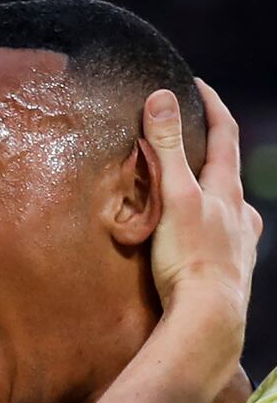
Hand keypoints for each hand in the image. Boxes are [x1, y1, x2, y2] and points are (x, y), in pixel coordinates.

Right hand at [141, 80, 261, 333]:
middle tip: (188, 138)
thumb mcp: (174, 196)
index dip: (211, 106)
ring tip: (193, 190)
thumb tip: (161, 98)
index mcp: (227, 191)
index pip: (225, 135)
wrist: (208, 317)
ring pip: (228, 206)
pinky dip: (209, 225)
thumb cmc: (189, 257)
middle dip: (210, 149)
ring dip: (212, 191)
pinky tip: (201, 237)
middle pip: (228, 170)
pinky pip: (222, 237)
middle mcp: (240, 213)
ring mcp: (238, 242)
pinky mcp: (230, 269)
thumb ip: (165, 148)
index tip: (196, 85)